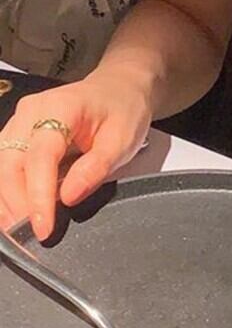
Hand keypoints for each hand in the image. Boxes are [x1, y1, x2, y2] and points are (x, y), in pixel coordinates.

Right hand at [0, 67, 152, 240]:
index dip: (38, 196)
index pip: (40, 157)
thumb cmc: (123, 112)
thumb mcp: (122, 140)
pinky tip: (14, 214)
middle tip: (27, 238)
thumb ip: (95, 168)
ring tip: (17, 233)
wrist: (119, 89)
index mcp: (60, 108)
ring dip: (6, 201)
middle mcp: (31, 112)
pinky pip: (4, 164)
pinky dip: (6, 191)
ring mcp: (20, 121)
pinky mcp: (17, 133)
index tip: (43, 228)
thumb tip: (67, 197)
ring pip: (1, 166)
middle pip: (10, 163)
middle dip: (15, 204)